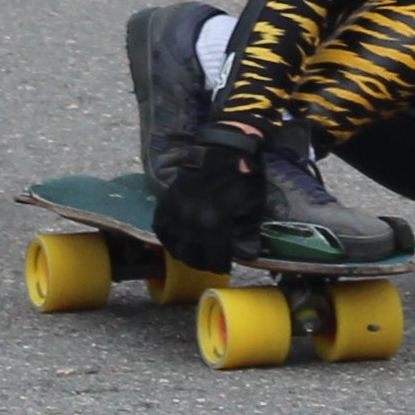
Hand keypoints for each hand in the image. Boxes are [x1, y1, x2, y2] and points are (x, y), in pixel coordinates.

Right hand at [154, 123, 266, 273]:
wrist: (223, 148)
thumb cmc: (242, 177)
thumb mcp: (254, 206)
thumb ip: (248, 233)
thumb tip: (245, 256)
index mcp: (214, 223)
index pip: (214, 258)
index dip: (220, 265)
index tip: (224, 265)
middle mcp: (191, 221)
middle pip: (192, 256)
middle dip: (203, 262)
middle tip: (210, 261)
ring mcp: (176, 211)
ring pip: (174, 246)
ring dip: (186, 254)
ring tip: (195, 252)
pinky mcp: (166, 202)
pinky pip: (161, 228)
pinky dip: (168, 238)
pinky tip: (178, 240)